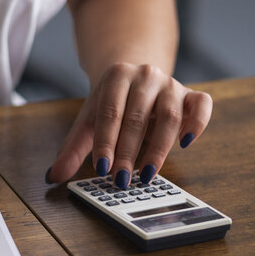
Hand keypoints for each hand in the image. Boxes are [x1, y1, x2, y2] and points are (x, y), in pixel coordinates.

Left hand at [46, 62, 211, 186]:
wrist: (136, 76)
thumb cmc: (111, 103)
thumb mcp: (89, 120)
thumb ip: (72, 149)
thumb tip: (52, 176)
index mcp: (116, 76)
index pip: (110, 112)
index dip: (106, 142)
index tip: (101, 169)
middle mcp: (145, 75)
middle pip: (137, 117)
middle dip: (127, 152)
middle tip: (120, 179)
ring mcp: (171, 84)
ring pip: (169, 116)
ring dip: (158, 148)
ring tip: (146, 174)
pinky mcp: (192, 95)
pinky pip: (202, 106)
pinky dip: (197, 124)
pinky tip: (186, 144)